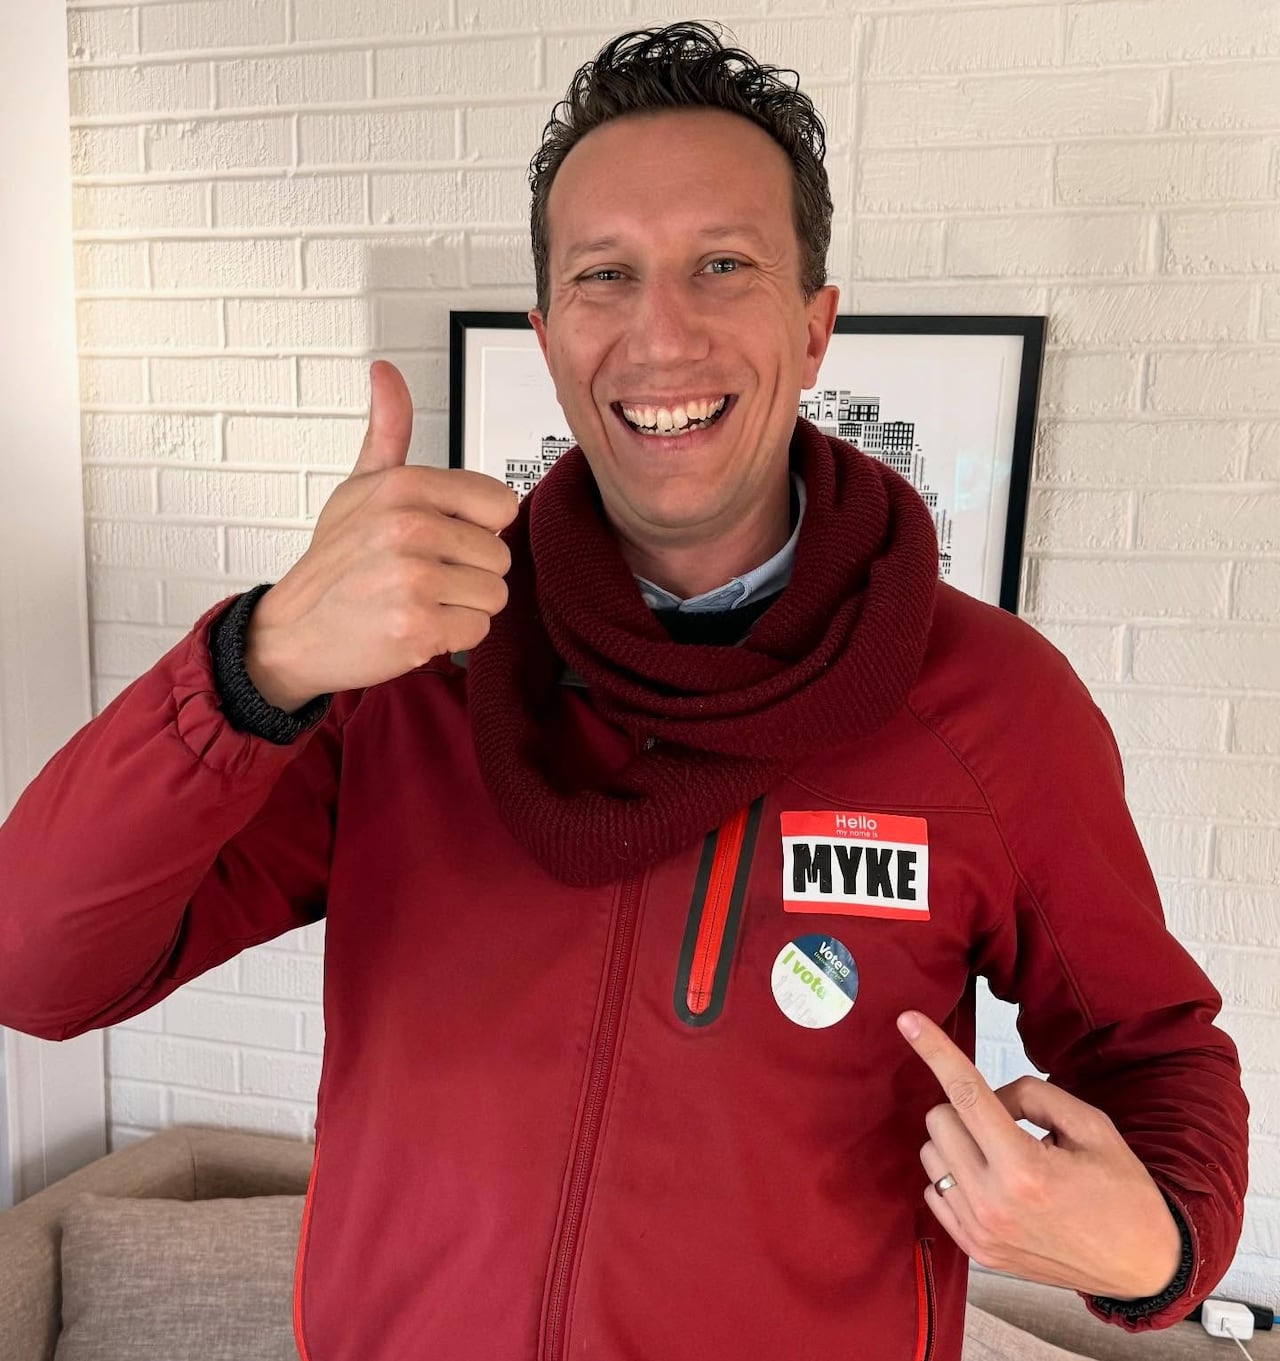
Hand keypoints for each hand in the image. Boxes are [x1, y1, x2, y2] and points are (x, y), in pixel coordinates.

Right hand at [245, 360, 518, 710]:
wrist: (294, 632)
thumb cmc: (335, 563)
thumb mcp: (358, 487)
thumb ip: (387, 431)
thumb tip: (385, 372)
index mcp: (404, 487)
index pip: (501, 505)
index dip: (477, 527)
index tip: (442, 537)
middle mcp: (409, 528)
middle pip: (500, 556)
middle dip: (468, 572)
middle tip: (424, 576)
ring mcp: (412, 580)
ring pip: (493, 595)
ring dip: (462, 606)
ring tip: (419, 600)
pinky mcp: (417, 628)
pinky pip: (476, 631)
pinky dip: (451, 637)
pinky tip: (415, 625)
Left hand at [897, 1010, 1182, 1299]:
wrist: (1143, 1268)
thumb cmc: (1123, 1194)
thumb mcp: (1091, 1126)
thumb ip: (1033, 1095)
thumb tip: (989, 1095)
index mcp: (1025, 1169)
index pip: (966, 1093)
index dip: (935, 1050)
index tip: (908, 1021)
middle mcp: (994, 1204)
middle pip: (939, 1120)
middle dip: (966, 1109)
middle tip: (1009, 1125)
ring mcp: (981, 1232)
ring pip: (930, 1155)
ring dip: (958, 1143)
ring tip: (1004, 1159)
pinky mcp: (976, 1252)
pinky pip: (934, 1192)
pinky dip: (955, 1177)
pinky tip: (993, 1184)